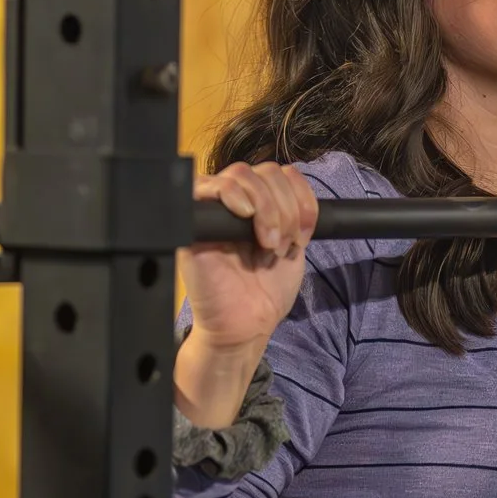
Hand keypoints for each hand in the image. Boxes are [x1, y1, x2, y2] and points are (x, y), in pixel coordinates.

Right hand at [177, 164, 317, 427]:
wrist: (245, 326)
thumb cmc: (264, 292)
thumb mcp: (293, 247)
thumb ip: (295, 214)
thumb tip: (296, 187)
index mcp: (261, 206)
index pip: (283, 174)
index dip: (301, 198)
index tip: (304, 236)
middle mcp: (236, 203)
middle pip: (266, 171)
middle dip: (285, 208)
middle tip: (283, 245)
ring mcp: (213, 210)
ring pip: (241, 174)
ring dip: (266, 207)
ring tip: (267, 244)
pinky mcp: (192, 222)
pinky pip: (208, 186)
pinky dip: (233, 193)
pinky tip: (245, 216)